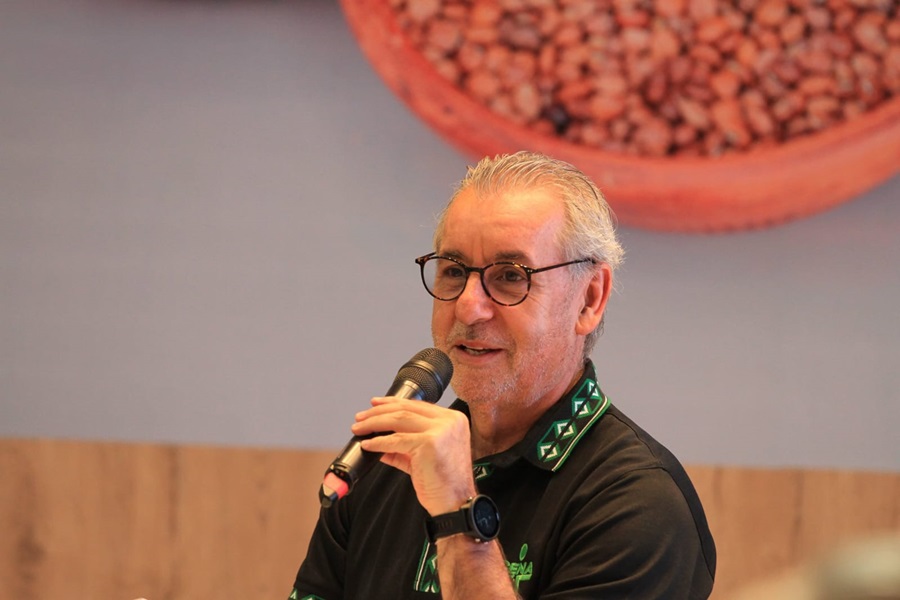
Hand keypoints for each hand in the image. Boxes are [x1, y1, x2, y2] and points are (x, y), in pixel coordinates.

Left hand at [351, 397, 475, 514]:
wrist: (455, 504)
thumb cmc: (445, 483)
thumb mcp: (424, 456)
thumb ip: (404, 445)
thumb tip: (379, 439)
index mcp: (453, 420)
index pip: (417, 405)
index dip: (393, 403)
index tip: (376, 405)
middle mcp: (449, 421)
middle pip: (406, 409)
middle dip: (379, 412)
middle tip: (360, 417)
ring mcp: (441, 430)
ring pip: (399, 419)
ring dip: (374, 423)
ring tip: (359, 428)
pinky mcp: (430, 443)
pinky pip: (396, 440)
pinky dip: (379, 442)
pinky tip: (368, 445)